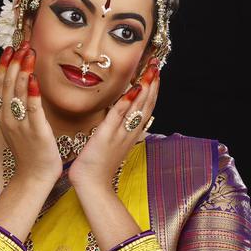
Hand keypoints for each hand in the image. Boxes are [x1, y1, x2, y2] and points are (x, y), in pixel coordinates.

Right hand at [0, 42, 62, 187]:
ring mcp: (20, 124)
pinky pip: (33, 109)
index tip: (10, 49)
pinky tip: (35, 79)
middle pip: (8, 84)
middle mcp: (8, 117)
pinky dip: (33, 93)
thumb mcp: (17, 125)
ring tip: (29, 54)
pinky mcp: (36, 131)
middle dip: (15, 62)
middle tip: (23, 45)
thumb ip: (17, 106)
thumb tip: (22, 85)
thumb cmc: (29, 150)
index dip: (3, 66)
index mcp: (2, 115)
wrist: (33, 176)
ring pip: (18, 93)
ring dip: (23, 71)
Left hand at [69, 59, 158, 189]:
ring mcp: (120, 134)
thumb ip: (118, 127)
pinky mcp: (107, 136)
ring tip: (151, 72)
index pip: (146, 107)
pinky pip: (118, 117)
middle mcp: (130, 132)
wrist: (92, 184)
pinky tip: (133, 89)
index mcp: (131, 133)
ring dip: (146, 89)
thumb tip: (119, 112)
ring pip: (137, 108)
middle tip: (157, 65)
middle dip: (153, 84)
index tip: (156, 73)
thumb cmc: (99, 164)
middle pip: (147, 105)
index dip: (153, 90)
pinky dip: (127, 102)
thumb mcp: (112, 142)